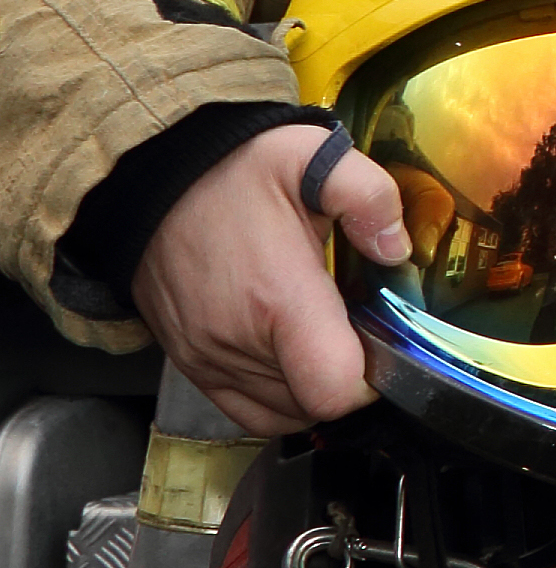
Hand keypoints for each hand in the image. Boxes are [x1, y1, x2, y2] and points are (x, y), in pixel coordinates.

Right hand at [132, 124, 403, 434]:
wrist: (148, 176)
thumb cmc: (230, 169)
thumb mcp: (312, 156)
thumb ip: (369, 197)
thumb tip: (396, 248)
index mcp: (278, 300)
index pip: (335, 392)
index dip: (374, 380)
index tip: (384, 345)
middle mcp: (236, 342)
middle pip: (314, 405)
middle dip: (348, 376)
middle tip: (357, 328)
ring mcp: (206, 358)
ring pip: (280, 411)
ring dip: (311, 386)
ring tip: (322, 335)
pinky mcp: (187, 362)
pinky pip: (241, 410)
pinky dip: (276, 396)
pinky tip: (291, 354)